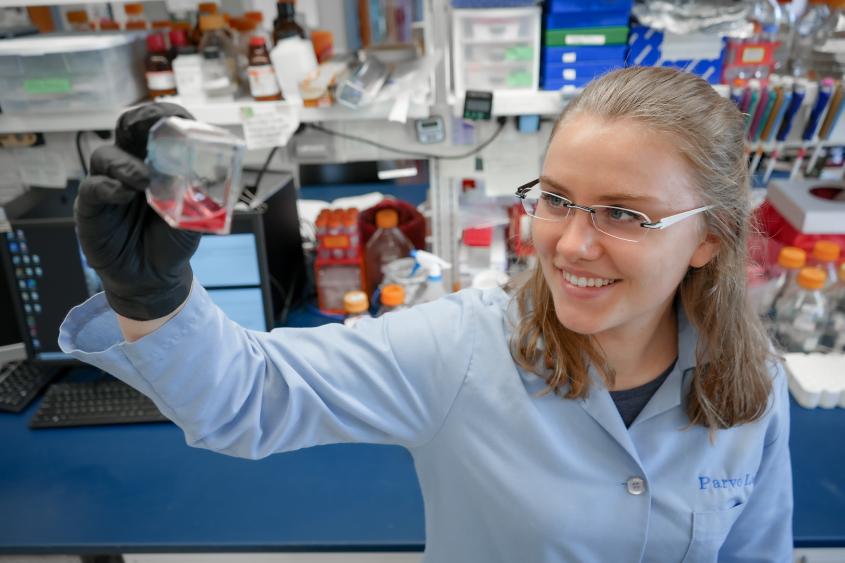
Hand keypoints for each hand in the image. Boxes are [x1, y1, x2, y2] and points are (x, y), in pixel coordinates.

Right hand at [75, 103, 200, 320]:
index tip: (181, 119)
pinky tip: (125, 193)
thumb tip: (210, 171)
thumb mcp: (195, 215)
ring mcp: (108, 183)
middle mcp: (130, 165)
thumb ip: (199, 193)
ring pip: (106, 155)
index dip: (167, 118)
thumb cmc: (172, 239)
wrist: (155, 276)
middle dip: (139, 122)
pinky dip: (109, 186)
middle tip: (151, 127)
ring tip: (146, 180)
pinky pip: (94, 187)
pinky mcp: (91, 206)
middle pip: (126, 130)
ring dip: (128, 164)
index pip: (158, 129)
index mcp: (156, 162)